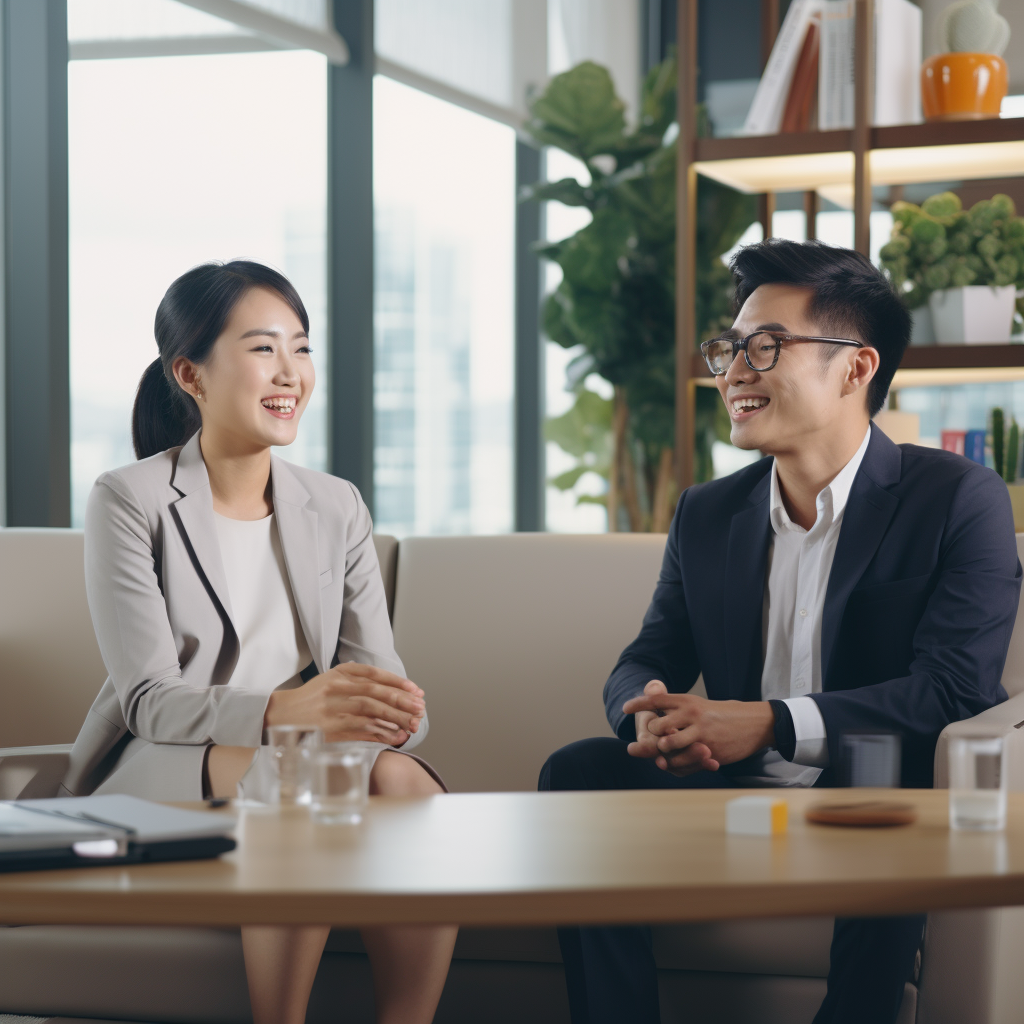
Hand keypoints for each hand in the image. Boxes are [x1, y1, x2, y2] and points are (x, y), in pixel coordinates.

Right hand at [264, 663, 425, 744]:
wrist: (281, 715)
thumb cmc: (312, 699)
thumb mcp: (333, 681)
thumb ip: (358, 682)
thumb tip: (393, 692)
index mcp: (340, 673)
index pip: (375, 674)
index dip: (398, 682)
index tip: (416, 690)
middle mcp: (337, 688)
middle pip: (377, 692)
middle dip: (402, 700)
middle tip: (420, 708)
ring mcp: (334, 708)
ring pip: (372, 711)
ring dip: (396, 717)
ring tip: (413, 723)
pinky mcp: (332, 728)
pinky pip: (363, 730)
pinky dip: (381, 733)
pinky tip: (396, 736)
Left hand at [623, 685, 773, 776]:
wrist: (754, 723)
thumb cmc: (723, 715)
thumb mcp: (700, 705)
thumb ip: (678, 708)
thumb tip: (654, 701)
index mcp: (688, 701)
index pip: (656, 699)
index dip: (639, 704)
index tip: (625, 708)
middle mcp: (691, 714)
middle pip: (657, 726)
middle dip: (652, 736)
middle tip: (656, 741)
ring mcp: (700, 732)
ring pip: (668, 745)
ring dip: (664, 752)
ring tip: (666, 754)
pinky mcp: (709, 750)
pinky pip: (684, 762)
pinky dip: (678, 765)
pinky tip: (681, 762)